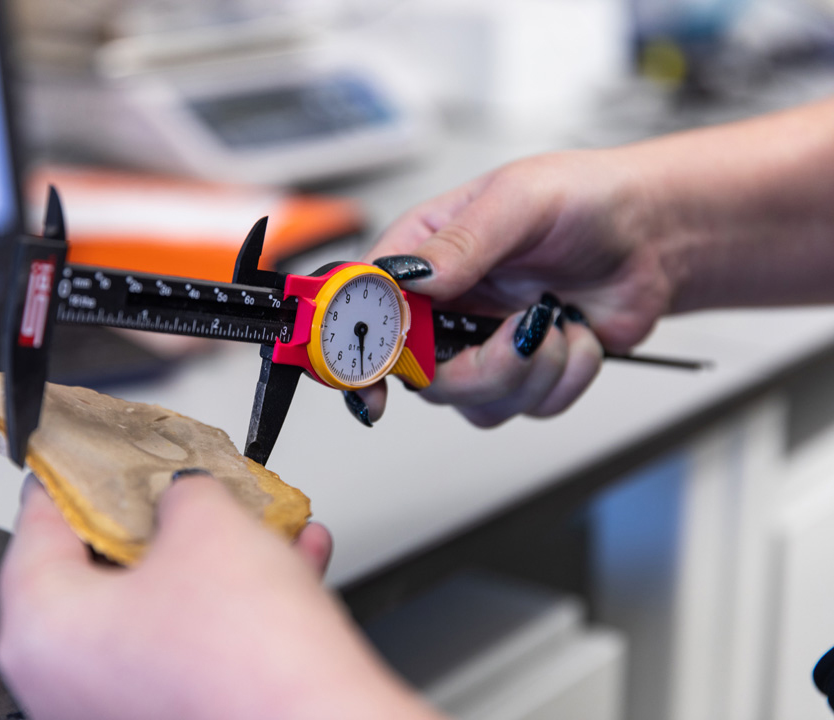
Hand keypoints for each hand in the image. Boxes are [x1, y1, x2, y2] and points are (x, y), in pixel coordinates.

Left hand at [0, 474, 443, 719]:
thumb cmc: (245, 662)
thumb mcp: (208, 526)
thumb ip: (181, 492)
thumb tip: (183, 493)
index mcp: (41, 629)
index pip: (37, 525)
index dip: (73, 475)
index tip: (88, 454)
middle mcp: (63, 681)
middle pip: (102, 570)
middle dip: (161, 521)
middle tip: (184, 488)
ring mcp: (114, 710)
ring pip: (159, 608)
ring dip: (214, 560)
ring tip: (261, 524)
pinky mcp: (171, 718)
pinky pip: (194, 646)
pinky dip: (235, 606)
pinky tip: (290, 566)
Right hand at [359, 148, 673, 426]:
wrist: (653, 234)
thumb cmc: (585, 199)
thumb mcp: (521, 200)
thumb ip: (465, 242)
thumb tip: (415, 279)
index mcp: (422, 256)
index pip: (363, 307)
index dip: (356, 349)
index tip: (374, 383)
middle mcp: (442, 306)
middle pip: (417, 375)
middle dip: (478, 368)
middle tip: (523, 331)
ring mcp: (480, 345)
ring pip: (472, 401)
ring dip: (531, 370)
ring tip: (560, 318)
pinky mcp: (522, 373)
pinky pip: (526, 408)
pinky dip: (564, 378)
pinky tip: (578, 334)